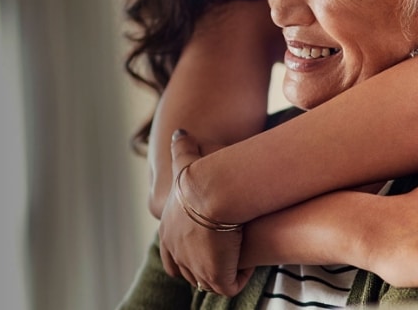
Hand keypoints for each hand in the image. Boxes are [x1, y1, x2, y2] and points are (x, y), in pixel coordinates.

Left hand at [158, 130, 253, 295]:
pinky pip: (229, 285)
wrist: (212, 192)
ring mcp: (195, 268)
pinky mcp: (215, 277)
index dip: (186, 255)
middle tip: (226, 254)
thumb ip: (181, 148)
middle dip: (206, 266)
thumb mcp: (186, 161)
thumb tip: (180, 132)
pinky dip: (240, 276)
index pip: (171, 257)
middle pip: (189, 273)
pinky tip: (249, 260)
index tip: (205, 246)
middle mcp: (177, 254)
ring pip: (209, 281)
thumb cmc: (200, 176)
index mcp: (168, 233)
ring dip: (224, 270)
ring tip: (239, 256)